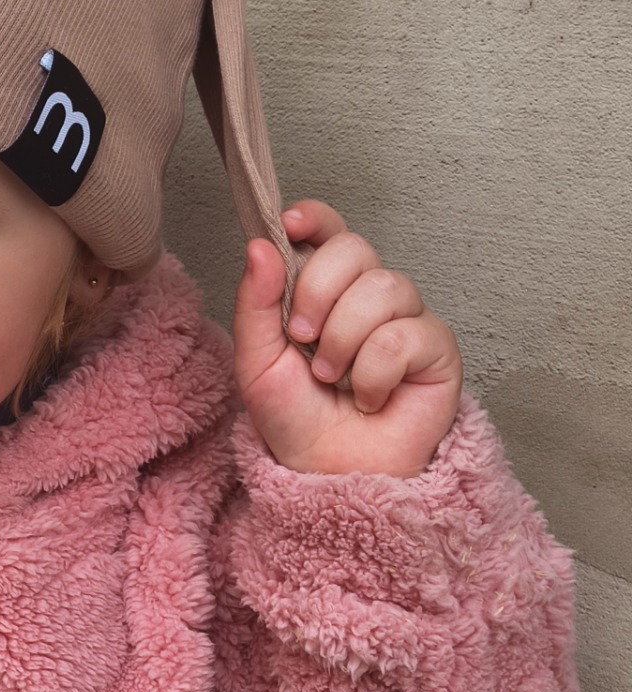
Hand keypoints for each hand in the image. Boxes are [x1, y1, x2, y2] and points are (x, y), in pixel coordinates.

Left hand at [234, 200, 462, 476]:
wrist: (329, 473)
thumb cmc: (296, 419)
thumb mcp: (257, 362)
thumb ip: (255, 303)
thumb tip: (259, 244)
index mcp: (325, 289)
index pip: (329, 230)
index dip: (315, 218)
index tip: (288, 225)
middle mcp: (368, 295)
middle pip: (355, 248)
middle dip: (318, 290)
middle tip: (301, 338)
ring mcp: (406, 319)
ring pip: (383, 287)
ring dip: (343, 339)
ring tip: (332, 378)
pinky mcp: (437, 349)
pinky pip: (405, 335)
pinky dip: (373, 372)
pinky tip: (368, 396)